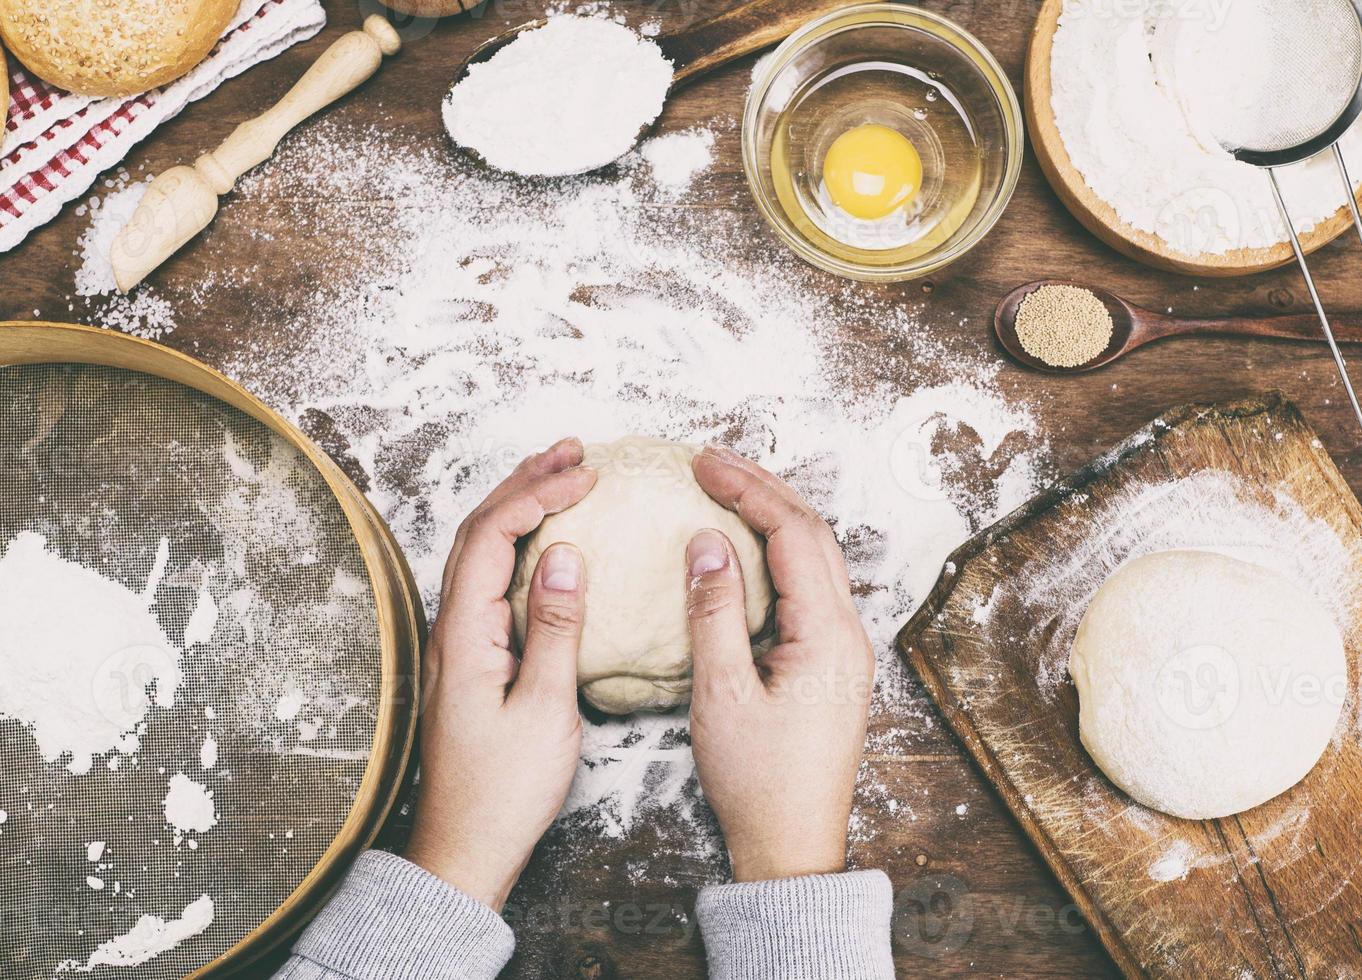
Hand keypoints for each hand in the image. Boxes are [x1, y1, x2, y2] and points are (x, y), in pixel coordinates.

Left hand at [404, 437, 595, 910]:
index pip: (493, 537)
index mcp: (464, 635)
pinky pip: (490, 579)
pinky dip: (518, 543)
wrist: (464, 849)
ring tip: (560, 475)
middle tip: (573, 450)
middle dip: (525, 482)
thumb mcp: (544, 710)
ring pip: (480, 552)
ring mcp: (457, 642)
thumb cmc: (504, 791)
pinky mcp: (471, 657)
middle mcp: (450, 628)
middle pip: (479, 531)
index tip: (586, 474)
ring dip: (518, 506)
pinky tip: (546, 542)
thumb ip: (555, 627)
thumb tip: (566, 554)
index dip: (537, 495)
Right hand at [685, 445, 873, 882]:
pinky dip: (778, 553)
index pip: (791, 534)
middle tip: (712, 462)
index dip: (746, 489)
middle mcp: (846, 633)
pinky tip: (747, 549)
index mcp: (826, 635)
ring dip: (774, 516)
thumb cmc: (757, 781)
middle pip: (813, 534)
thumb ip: (713, 612)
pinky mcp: (831, 663)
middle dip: (763, 489)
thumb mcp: (721, 695)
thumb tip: (707, 541)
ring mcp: (844, 648)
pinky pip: (810, 586)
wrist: (793, 845)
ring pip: (816, 557)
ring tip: (728, 488)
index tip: (701, 463)